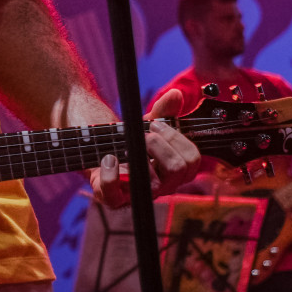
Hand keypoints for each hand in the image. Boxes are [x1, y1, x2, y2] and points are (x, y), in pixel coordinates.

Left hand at [92, 89, 202, 208]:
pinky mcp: (112, 197)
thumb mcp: (146, 124)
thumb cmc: (129, 141)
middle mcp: (162, 186)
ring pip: (155, 185)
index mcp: (174, 171)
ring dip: (141, 156)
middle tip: (145, 134)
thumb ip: (163, 110)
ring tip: (128, 144)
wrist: (98, 149)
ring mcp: (138, 194)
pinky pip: (115, 194)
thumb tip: (175, 94)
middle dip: (161, 144)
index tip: (156, 125)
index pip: (193, 160)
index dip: (177, 139)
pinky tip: (109, 158)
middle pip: (179, 169)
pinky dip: (111, 174)